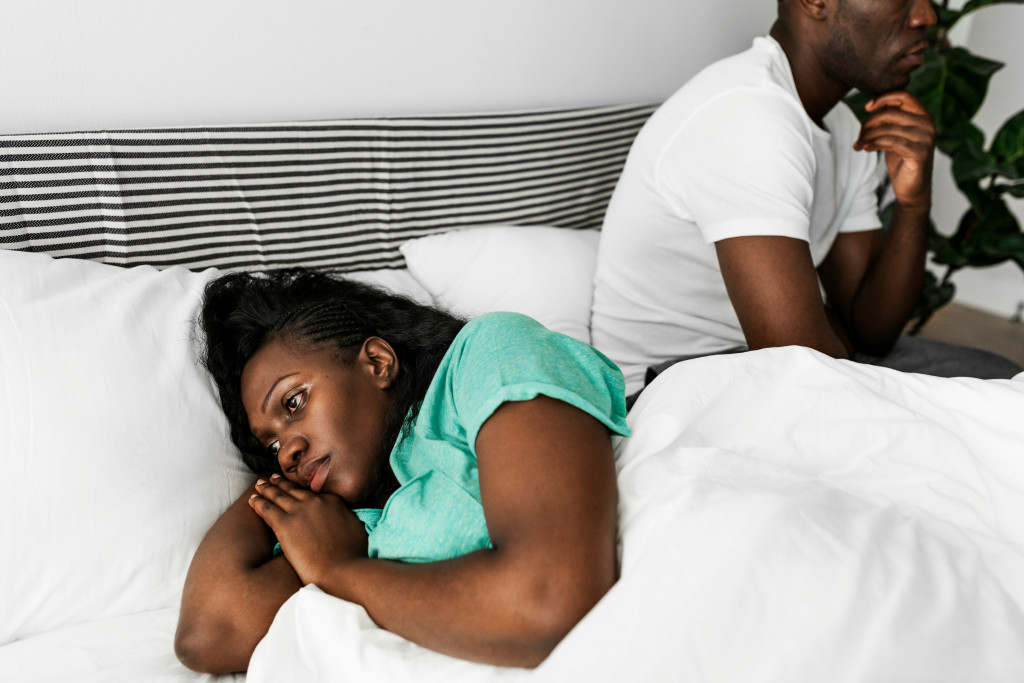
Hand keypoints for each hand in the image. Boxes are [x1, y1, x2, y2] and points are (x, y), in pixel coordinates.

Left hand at [249, 475, 367, 585]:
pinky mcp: (285, 525)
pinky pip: (267, 509)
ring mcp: (299, 512)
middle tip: (271, 478)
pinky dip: (258, 503)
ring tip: (259, 485)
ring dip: (266, 489)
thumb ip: (348, 520)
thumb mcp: (357, 530)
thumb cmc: (353, 557)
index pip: (311, 493)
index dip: (300, 489)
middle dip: (280, 483)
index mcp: (333, 502)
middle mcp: (315, 502)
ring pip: (277, 495)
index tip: (293, 487)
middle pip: (292, 490)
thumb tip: (349, 520)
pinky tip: (252, 499)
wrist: (342, 570)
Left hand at [854, 91, 934, 211]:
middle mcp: (927, 124)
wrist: (912, 188)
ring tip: (858, 145)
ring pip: (887, 129)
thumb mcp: (895, 135)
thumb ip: (890, 121)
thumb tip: (871, 105)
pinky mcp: (919, 153)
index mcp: (923, 115)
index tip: (866, 107)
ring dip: (867, 136)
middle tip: (859, 135)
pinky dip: (873, 144)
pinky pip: (890, 142)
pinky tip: (866, 148)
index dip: (883, 98)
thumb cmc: (901, 160)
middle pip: (890, 113)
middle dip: (868, 123)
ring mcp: (925, 138)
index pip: (904, 95)